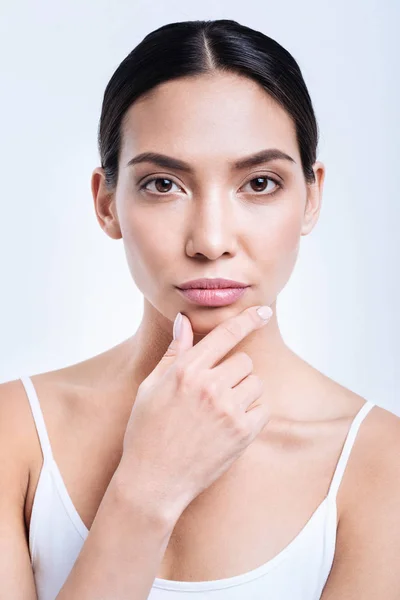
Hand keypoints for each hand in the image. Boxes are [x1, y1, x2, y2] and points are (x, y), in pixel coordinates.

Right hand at [119, 304, 272, 521]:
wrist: (153, 481)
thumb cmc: (146, 432)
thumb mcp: (150, 387)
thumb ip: (173, 353)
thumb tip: (184, 321)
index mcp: (186, 370)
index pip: (225, 335)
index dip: (247, 319)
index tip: (262, 311)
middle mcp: (209, 385)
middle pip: (244, 360)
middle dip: (233, 371)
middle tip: (215, 391)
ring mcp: (228, 409)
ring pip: (255, 383)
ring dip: (244, 391)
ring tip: (220, 409)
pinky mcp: (242, 433)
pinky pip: (262, 408)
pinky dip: (252, 413)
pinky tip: (230, 424)